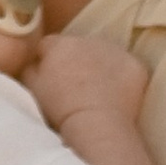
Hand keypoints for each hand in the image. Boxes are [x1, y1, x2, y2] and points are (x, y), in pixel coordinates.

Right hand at [26, 33, 150, 128]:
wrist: (97, 124)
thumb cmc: (60, 109)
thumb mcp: (32, 89)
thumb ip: (29, 69)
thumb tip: (33, 62)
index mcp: (61, 44)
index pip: (49, 45)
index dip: (47, 61)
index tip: (49, 78)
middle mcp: (90, 40)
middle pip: (79, 47)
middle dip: (76, 61)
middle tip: (75, 87)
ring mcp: (116, 51)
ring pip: (105, 55)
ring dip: (100, 66)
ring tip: (97, 92)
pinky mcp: (136, 66)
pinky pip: (126, 68)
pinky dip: (122, 78)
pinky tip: (116, 96)